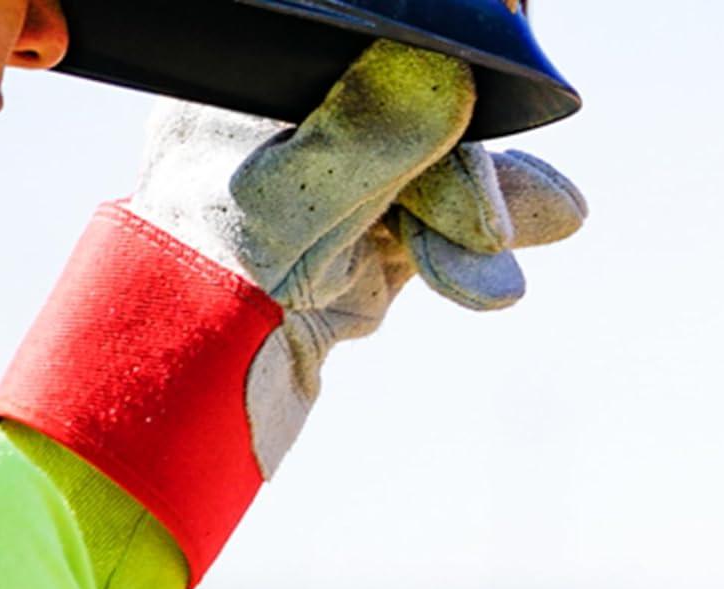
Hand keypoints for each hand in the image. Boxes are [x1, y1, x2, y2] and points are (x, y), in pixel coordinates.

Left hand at [0, 39, 584, 582]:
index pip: (370, 58)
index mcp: (255, 83)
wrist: (201, 395)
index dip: (436, 83)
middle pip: (418, 120)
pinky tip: (515, 267)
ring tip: (522, 263)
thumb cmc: (215, 287)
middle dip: (466, 181)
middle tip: (491, 233)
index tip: (484, 108)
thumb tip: (444, 70)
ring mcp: (340, 182)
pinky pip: (443, 229)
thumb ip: (368, 134)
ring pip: (440, 179)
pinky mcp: (372, 238)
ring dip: (483, 224)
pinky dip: (476, 254)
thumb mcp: (294, 201)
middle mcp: (298, 122)